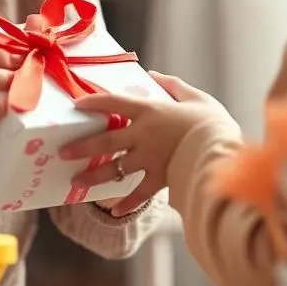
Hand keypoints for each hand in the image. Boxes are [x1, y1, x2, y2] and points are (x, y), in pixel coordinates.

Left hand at [58, 72, 236, 215]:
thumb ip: (174, 86)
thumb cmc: (212, 122)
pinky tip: (113, 210)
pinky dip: (126, 203)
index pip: (113, 102)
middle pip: (105, 140)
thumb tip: (155, 75)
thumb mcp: (196, 97)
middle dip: (82, 147)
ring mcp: (149, 159)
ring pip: (115, 168)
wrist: (224, 153)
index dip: (92, 102)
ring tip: (76, 182)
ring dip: (93, 176)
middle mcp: (143, 135)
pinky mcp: (160, 179)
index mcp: (150, 110)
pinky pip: (138, 193)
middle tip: (63, 152)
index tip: (76, 104)